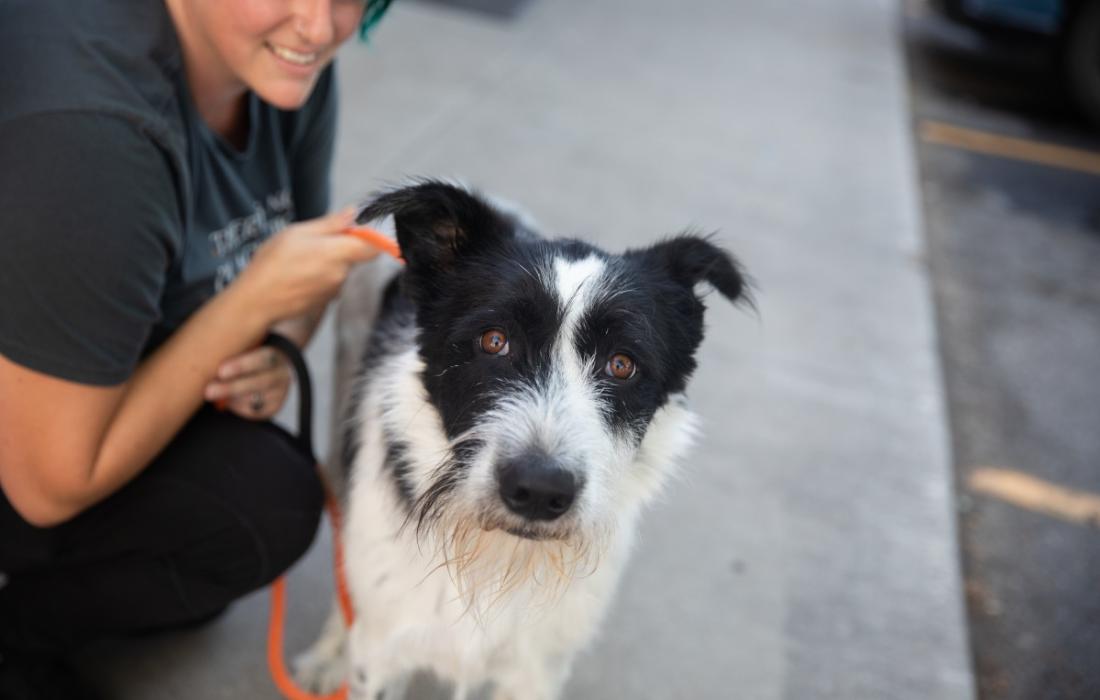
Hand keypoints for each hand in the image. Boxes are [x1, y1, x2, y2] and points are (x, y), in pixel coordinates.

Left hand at [204, 345, 290, 419]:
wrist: (273, 372)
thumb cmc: (250, 358)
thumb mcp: (248, 350)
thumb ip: (234, 353)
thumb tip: (204, 357)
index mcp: (273, 356)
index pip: (262, 359)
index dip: (241, 366)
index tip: (221, 371)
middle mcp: (280, 375)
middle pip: (259, 382)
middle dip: (231, 388)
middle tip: (208, 391)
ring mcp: (279, 393)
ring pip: (255, 399)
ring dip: (231, 398)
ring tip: (211, 395)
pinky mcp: (273, 408)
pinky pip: (253, 411)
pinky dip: (237, 407)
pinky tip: (227, 400)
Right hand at [230, 208, 381, 325]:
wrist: (257, 300)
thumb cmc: (273, 263)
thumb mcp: (298, 232)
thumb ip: (330, 224)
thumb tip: (353, 212)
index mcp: (338, 253)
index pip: (374, 246)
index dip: (371, 236)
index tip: (355, 230)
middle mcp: (341, 274)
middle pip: (355, 256)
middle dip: (341, 246)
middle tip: (313, 241)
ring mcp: (334, 289)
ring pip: (341, 269)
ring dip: (328, 261)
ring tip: (300, 259)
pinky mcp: (326, 300)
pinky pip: (330, 282)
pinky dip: (319, 275)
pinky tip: (298, 273)